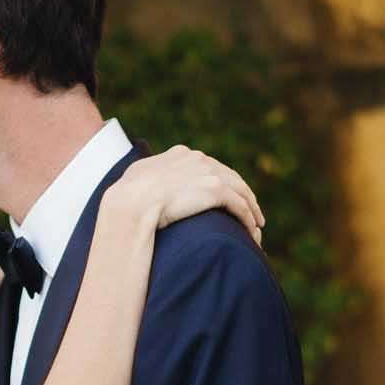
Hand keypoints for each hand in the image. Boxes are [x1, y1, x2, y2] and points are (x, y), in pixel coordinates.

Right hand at [107, 145, 264, 244]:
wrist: (131, 203)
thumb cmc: (127, 199)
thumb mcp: (137, 180)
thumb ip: (148, 178)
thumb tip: (142, 185)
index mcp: (181, 155)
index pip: (209, 166)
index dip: (221, 181)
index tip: (227, 195)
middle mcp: (198, 159)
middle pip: (229, 176)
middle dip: (242, 193)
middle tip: (251, 210)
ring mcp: (208, 173)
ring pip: (240, 190)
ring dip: (251, 207)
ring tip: (257, 224)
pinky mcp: (216, 190)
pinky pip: (240, 205)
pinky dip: (248, 217)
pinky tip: (252, 229)